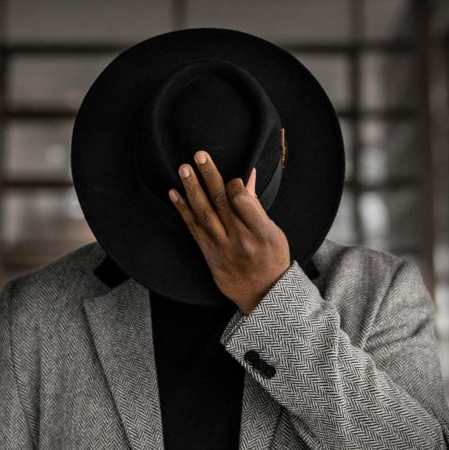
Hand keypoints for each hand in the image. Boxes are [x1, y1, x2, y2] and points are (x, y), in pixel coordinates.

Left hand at [168, 150, 290, 313]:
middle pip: (221, 201)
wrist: (262, 293)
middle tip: (199, 156)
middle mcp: (241, 239)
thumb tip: (247, 177)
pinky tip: (175, 194)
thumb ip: (256, 206)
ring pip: (204, 213)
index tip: (231, 178)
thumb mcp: (273, 232)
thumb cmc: (272, 259)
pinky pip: (194, 228)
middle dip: (209, 176)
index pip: (242, 199)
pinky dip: (183, 210)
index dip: (233, 184)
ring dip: (192, 189)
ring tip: (184, 169)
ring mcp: (223, 247)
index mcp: (261, 231)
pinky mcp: (209, 254)